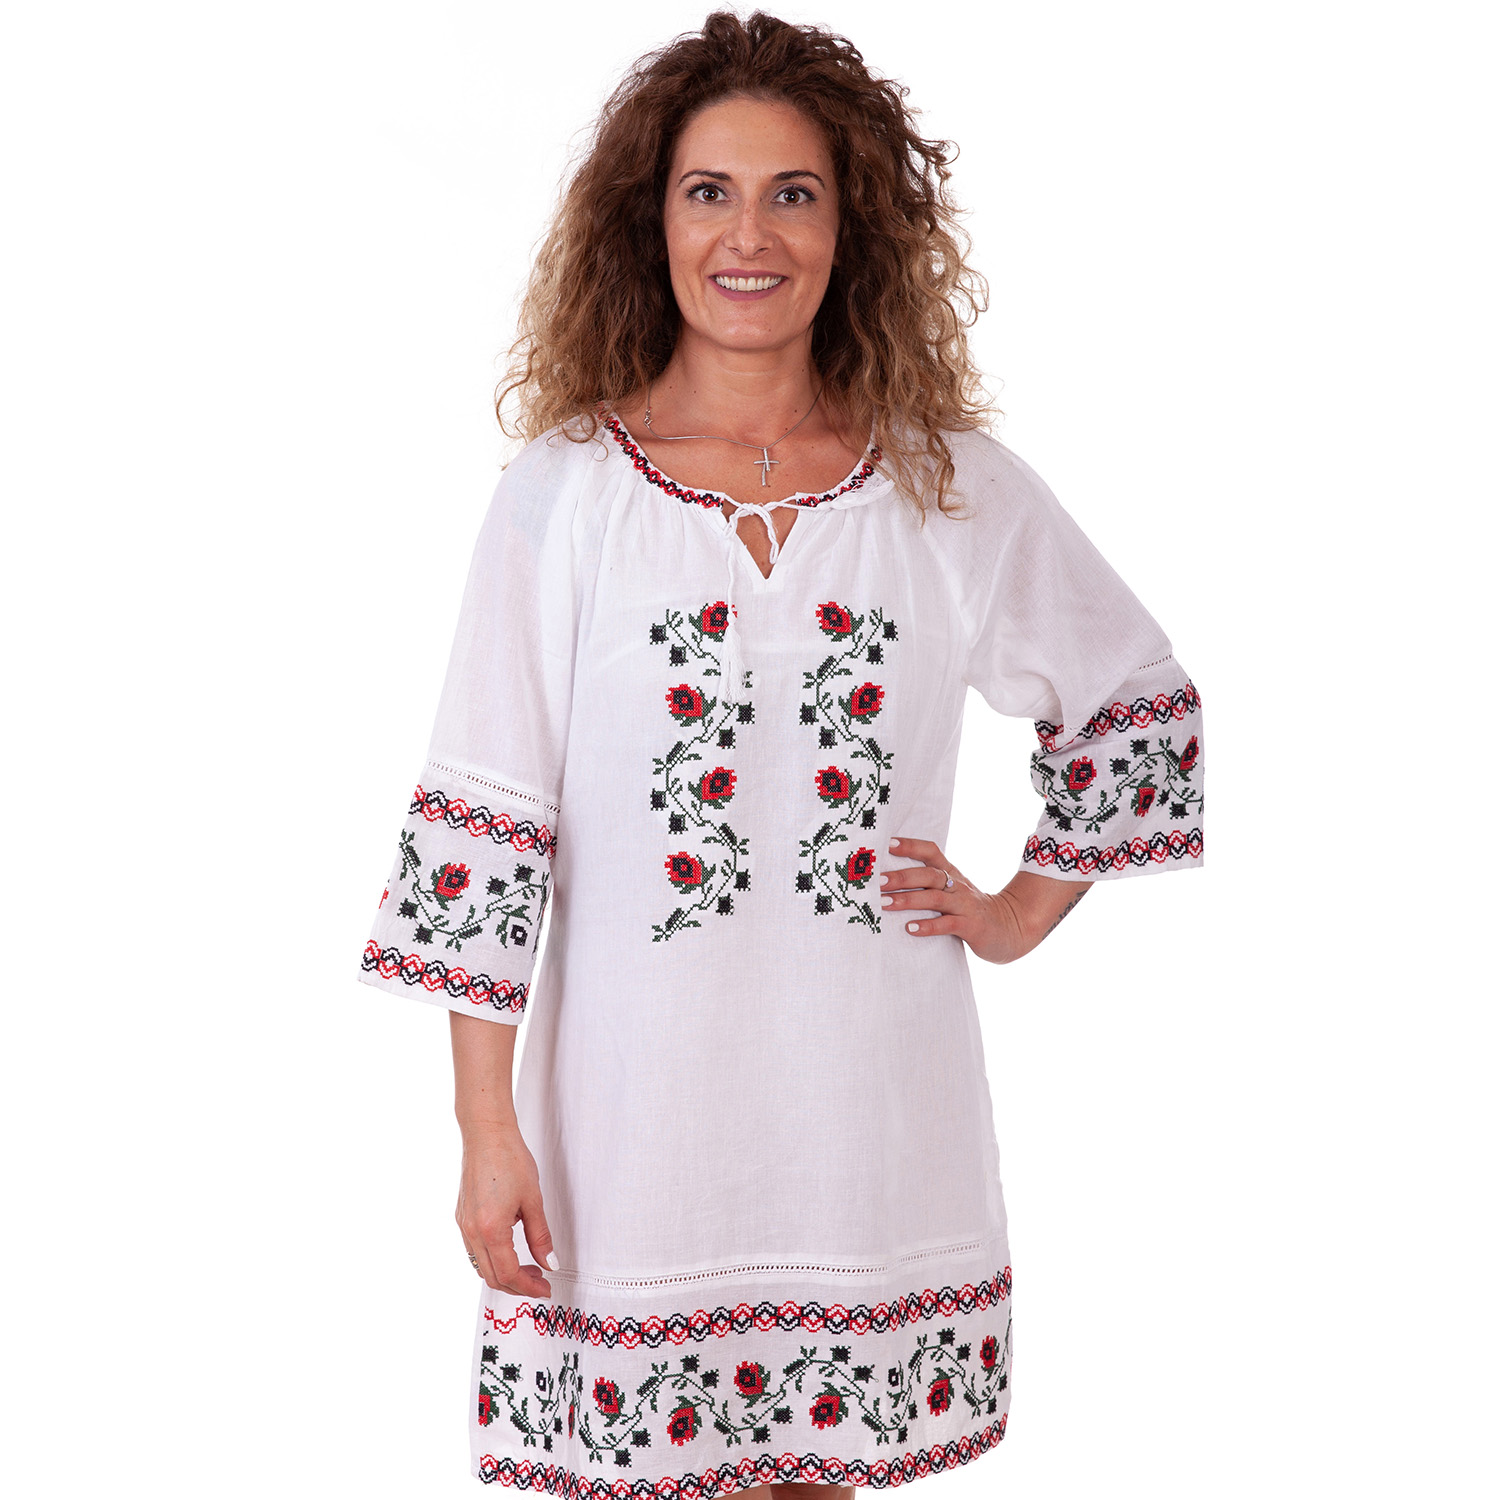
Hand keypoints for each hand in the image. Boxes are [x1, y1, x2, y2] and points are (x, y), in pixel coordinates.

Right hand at [455, 1124, 556, 1296]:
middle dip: (517, 1285)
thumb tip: (550, 1262)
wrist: (487, 1134)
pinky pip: (474, 1250)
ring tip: (528, 1266)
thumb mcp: (533, 1200)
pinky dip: (492, 1259)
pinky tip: (510, 1249)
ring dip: (503, 1273)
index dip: (528, 1287)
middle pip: (492, 1276)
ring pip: (481, 1266)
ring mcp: (463, 1224)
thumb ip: (540, 1236)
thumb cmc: (510, 1159)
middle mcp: (472, 1231)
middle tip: (539, 1281)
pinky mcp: (462, 1216)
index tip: (545, 1288)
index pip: (509, 1274)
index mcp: (491, 1229)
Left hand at [881, 837, 1091, 963]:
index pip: (931, 852)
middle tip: (877, 881)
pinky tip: (910, 928)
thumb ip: (928, 883)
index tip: (888, 844)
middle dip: (902, 877)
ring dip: (908, 900)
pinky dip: (928, 926)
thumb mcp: (952, 890)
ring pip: (935, 898)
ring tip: (884, 904)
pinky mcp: (971, 926)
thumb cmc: (970, 909)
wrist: (1009, 927)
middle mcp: (958, 886)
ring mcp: (965, 905)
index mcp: (951, 874)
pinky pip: (948, 925)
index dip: (911, 846)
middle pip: (929, 875)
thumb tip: (887, 879)